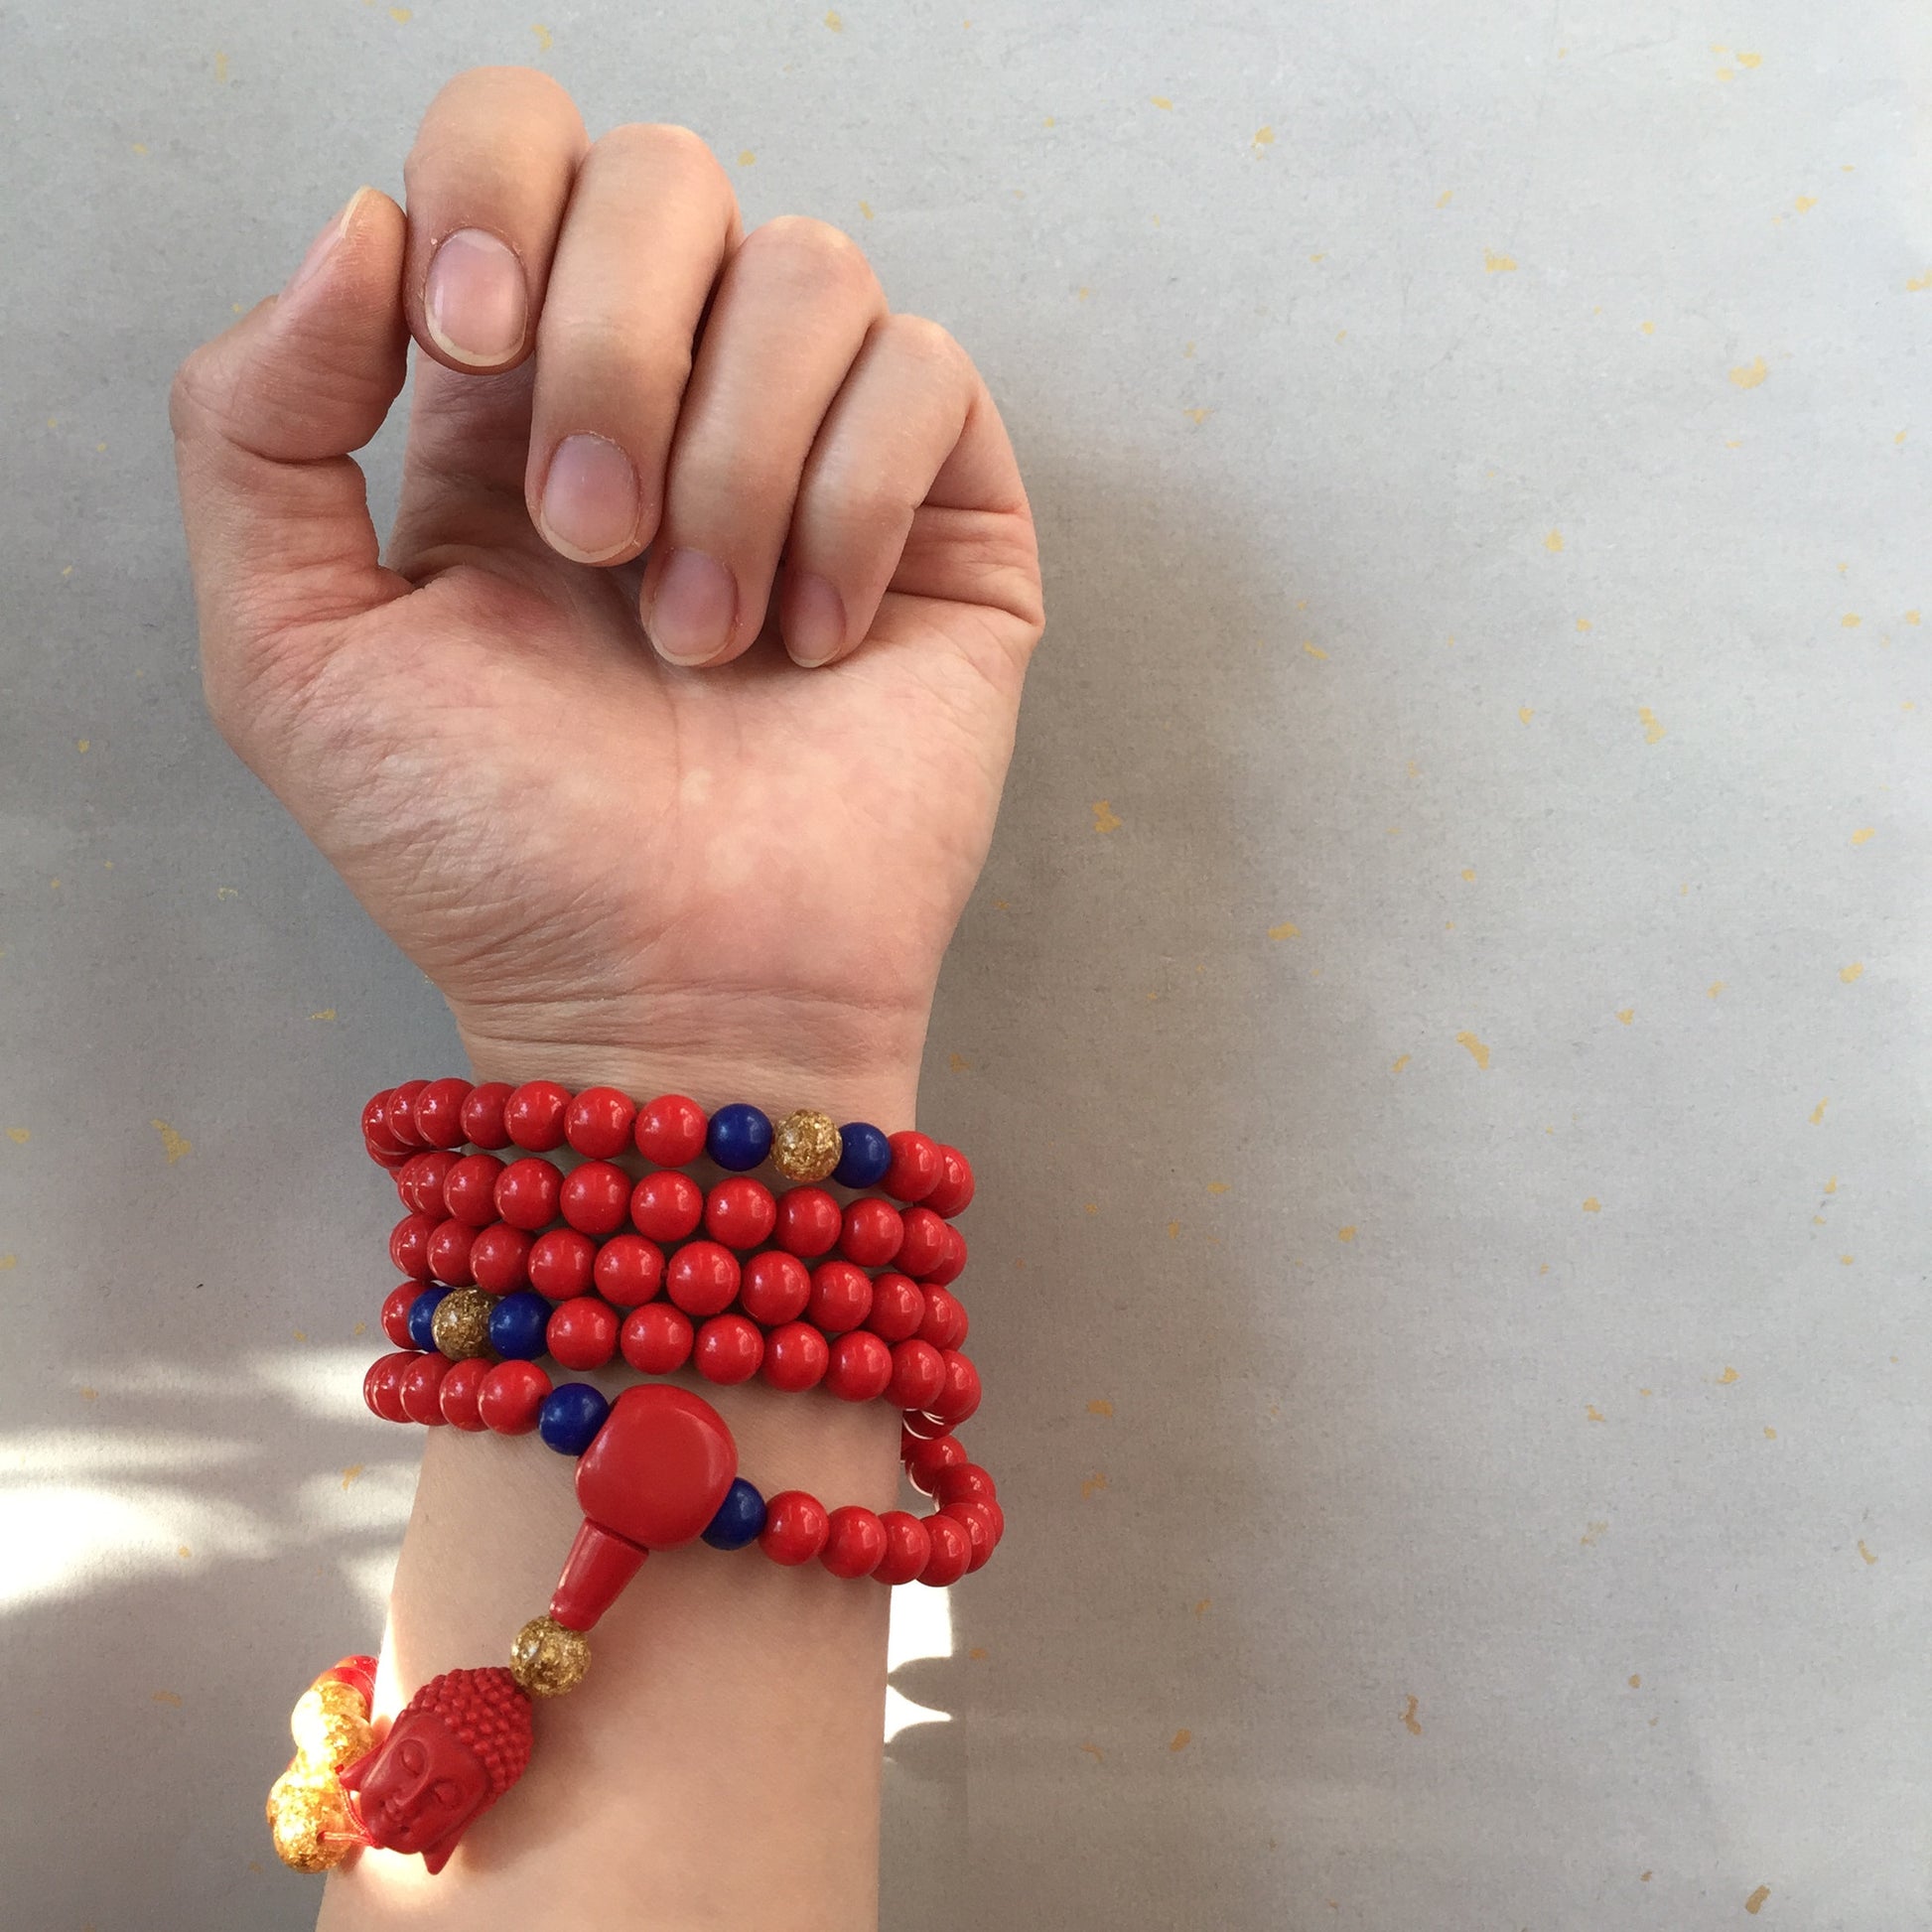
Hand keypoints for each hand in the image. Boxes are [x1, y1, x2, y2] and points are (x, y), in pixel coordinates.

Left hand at [171, 67, 1042, 1119]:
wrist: (673, 998)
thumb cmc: (492, 858)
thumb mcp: (292, 656)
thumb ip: (253, 423)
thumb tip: (366, 226)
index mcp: (508, 400)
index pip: (517, 143)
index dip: (494, 187)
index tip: (467, 344)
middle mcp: (671, 398)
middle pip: (668, 176)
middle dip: (612, 346)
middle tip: (593, 544)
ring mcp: (816, 450)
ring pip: (810, 269)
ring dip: (735, 461)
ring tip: (705, 640)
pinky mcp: (944, 518)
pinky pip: (925, 377)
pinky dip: (854, 503)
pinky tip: (816, 639)